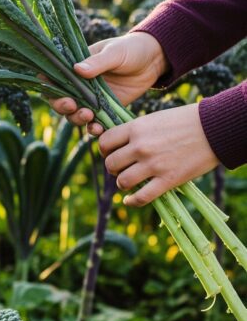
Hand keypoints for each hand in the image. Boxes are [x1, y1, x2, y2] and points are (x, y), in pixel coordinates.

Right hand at [49, 32, 168, 134]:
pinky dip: (93, 128)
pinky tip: (98, 129)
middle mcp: (79, 84)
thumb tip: (77, 69)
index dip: (48, 87)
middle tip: (72, 106)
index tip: (53, 92)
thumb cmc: (131, 49)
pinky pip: (94, 123)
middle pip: (59, 100)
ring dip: (77, 118)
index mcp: (75, 66)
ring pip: (74, 114)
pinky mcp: (104, 110)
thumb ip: (97, 62)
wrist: (154, 61)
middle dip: (62, 106)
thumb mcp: (115, 52)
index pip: (53, 78)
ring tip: (88, 117)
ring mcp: (91, 98)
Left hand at [99, 103, 218, 206]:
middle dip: (113, 168)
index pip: (104, 143)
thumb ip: (135, 132)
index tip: (111, 153)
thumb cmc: (184, 121)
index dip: (105, 150)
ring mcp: (153, 164)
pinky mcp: (168, 180)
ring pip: (122, 181)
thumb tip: (119, 144)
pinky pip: (142, 197)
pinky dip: (132, 201)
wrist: (214, 128)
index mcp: (136, 128)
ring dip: (122, 183)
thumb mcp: (153, 119)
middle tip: (121, 168)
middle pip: (110, 164)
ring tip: (129, 181)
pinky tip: (130, 200)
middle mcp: (141, 147)